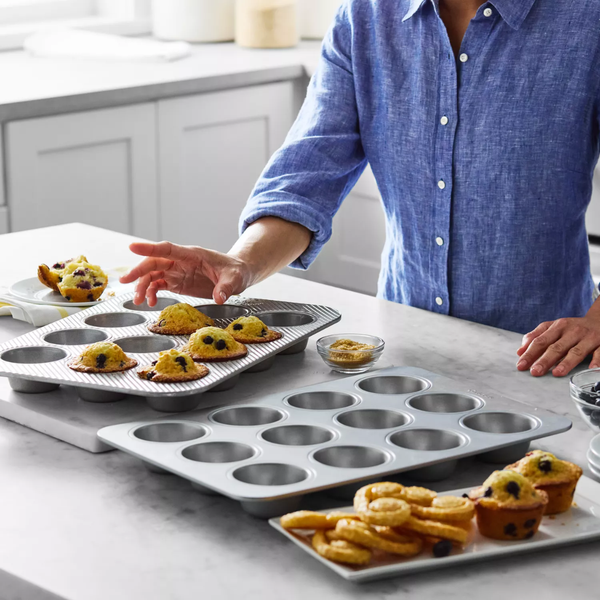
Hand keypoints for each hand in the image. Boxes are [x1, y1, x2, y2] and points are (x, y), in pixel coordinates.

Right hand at [119, 241, 251, 306]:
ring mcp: (178, 271)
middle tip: (124, 281)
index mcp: (192, 255)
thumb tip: (219, 298)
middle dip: (138, 271)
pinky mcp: (178, 282)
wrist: (237, 275)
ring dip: (143, 286)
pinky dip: (152, 293)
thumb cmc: (235, 272)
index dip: (150, 247)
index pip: (167, 248)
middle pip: (154, 262)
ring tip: (138, 301)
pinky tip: (151, 302)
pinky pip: (160, 285)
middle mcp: (181, 261)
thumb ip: (226, 288)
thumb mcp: (234, 279)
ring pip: (154, 274)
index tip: (132, 247)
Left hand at [516, 313, 599, 376]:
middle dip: (544, 360)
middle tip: (535, 371)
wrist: (599, 320)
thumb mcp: (553, 327)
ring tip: (556, 373)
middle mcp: (572, 331)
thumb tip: (520, 351)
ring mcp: (588, 337)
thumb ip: (536, 337)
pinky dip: (596, 360)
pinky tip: (591, 368)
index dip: (530, 353)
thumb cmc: (572, 327)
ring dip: (566, 362)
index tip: (521, 365)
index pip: (540, 341)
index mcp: (558, 327)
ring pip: (576, 351)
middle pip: (556, 347)